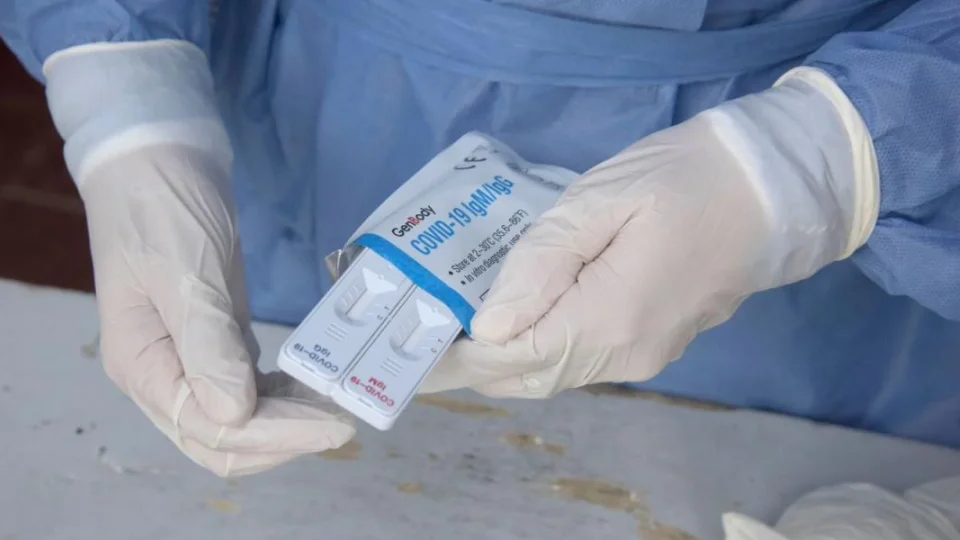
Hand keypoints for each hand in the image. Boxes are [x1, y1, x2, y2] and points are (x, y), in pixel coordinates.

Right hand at [80, 145, 354, 475]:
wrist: (156, 156)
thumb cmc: (162, 208)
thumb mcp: (185, 274)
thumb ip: (207, 346)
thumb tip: (235, 415)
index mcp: (141, 366)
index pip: (210, 429)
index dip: (274, 436)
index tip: (332, 425)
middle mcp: (159, 374)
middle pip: (219, 438)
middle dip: (282, 439)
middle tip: (342, 422)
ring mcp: (184, 358)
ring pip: (234, 420)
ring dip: (284, 424)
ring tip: (335, 408)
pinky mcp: (211, 338)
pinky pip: (244, 388)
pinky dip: (278, 398)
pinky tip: (311, 388)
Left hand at [422, 69, 877, 397]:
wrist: (772, 189)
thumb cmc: (683, 178)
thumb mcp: (600, 201)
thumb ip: (541, 266)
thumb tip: (489, 328)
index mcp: (608, 320)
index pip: (512, 359)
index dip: (459, 359)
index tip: (414, 348)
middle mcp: (625, 355)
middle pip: (529, 377)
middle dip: (474, 366)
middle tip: (425, 339)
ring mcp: (644, 356)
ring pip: (555, 373)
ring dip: (506, 359)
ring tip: (457, 329)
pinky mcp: (654, 346)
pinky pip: (581, 360)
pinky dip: (541, 349)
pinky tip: (517, 322)